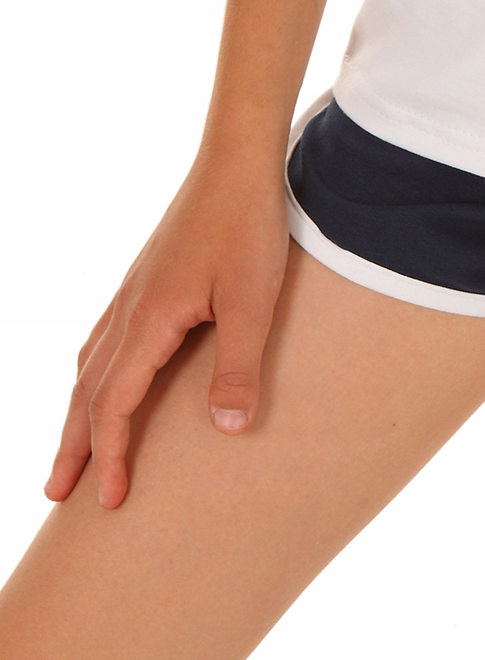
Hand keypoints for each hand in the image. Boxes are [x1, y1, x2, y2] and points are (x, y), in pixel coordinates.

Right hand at [44, 151, 289, 508]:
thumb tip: (227, 432)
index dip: (109, 455)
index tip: (108, 502)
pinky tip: (105, 376)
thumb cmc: (249, 224)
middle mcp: (129, 307)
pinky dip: (93, 372)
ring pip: (90, 362)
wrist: (238, 157)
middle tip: (56, 495)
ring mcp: (135, 289)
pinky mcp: (148, 275)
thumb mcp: (253, 300)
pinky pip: (105, 337)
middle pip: (87, 390)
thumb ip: (239, 366)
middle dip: (72, 446)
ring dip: (78, 410)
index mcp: (148, 319)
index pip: (113, 404)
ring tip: (72, 449)